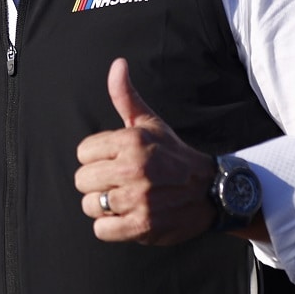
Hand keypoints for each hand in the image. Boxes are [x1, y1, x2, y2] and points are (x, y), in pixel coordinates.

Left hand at [73, 59, 216, 245]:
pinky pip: (101, 230)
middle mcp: (134, 168)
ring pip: (89, 205)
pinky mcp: (143, 225)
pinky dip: (111, 228)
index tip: (116, 161)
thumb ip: (126, 97)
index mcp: (131, 141)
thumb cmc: (173, 155)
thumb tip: (117, 64)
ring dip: (104, 207)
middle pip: (81, 180)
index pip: (82, 153)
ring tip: (126, 200)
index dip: (97, 159)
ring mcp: (139, 198)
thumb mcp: (150, 124)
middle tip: (121, 183)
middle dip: (97, 183)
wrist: (213, 191)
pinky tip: (128, 217)